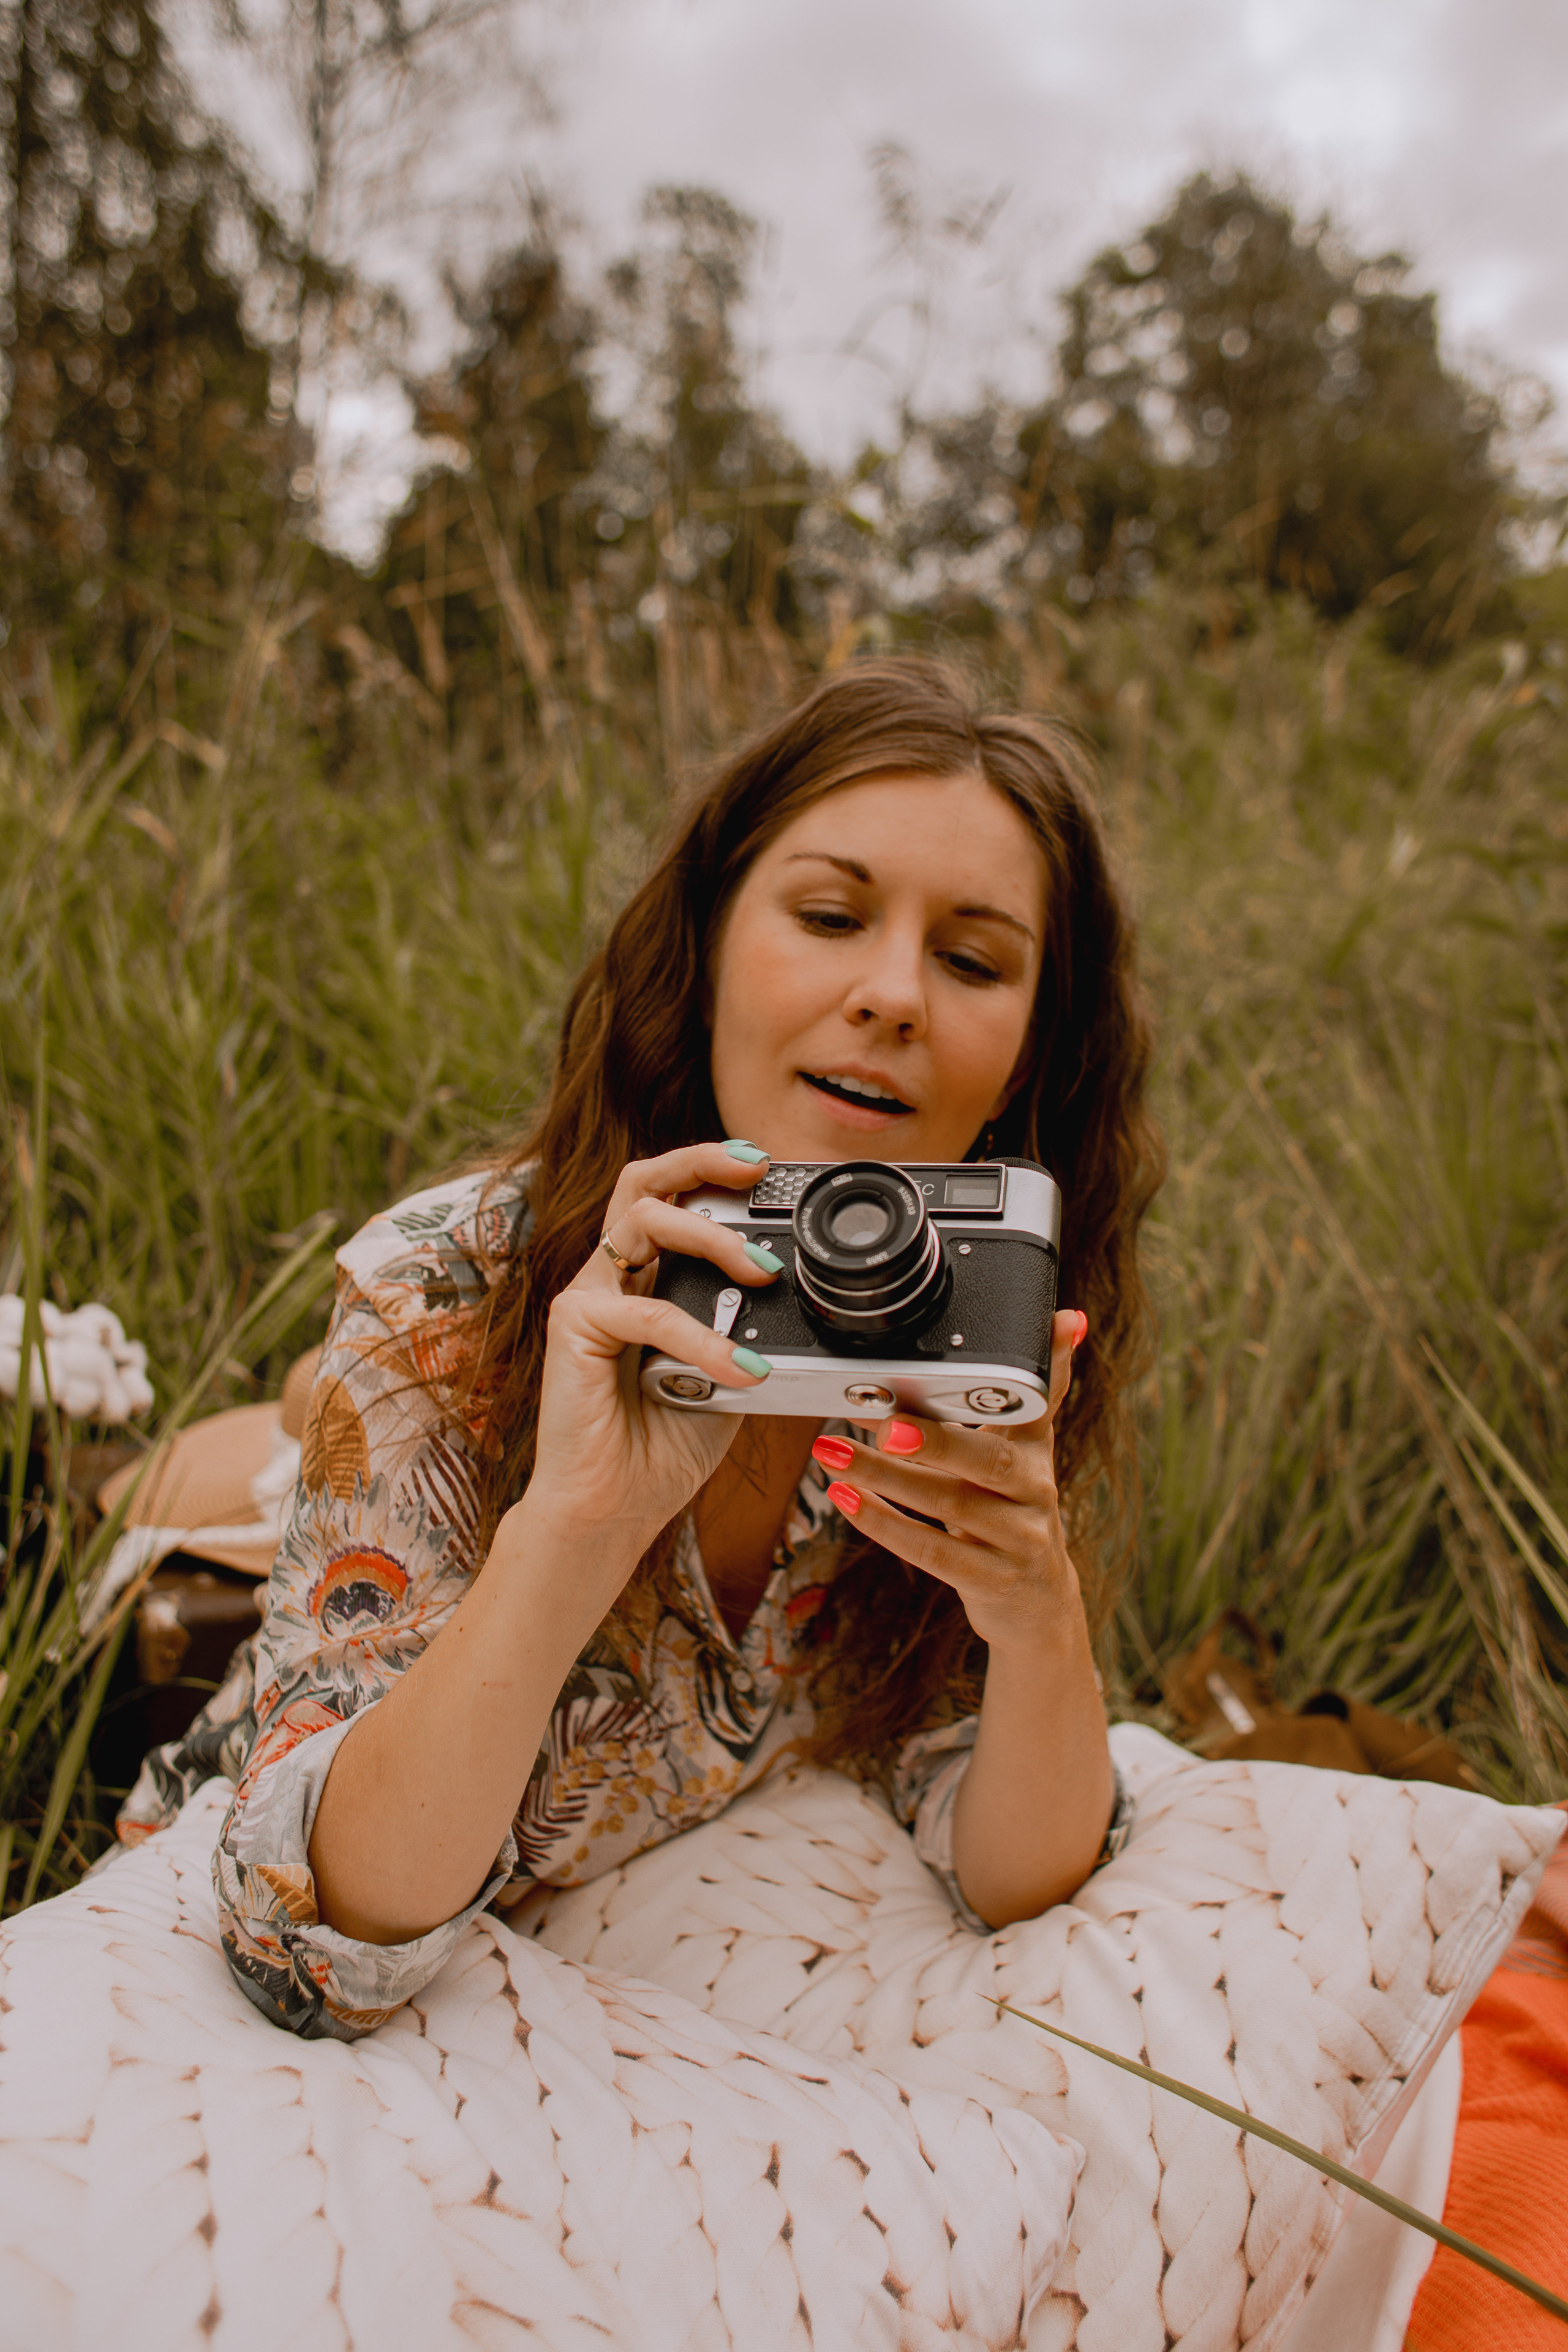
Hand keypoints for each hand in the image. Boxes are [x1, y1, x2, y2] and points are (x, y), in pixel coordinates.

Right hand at [519, 1142, 782, 1574]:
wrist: (611, 1510)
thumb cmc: (662, 1448)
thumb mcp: (728, 1378)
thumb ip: (751, 1333)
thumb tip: (809, 1306)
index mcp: (646, 1280)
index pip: (674, 1200)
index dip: (715, 1174)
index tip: (770, 1172)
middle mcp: (613, 1276)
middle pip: (643, 1180)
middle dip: (701, 1159)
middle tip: (757, 1167)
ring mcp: (589, 1295)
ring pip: (642, 1218)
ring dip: (710, 1235)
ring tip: (763, 1271)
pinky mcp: (574, 1326)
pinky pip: (648, 1312)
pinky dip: (704, 1337)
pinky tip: (741, 1368)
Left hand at [809, 1308, 1088, 1654]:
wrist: (1036, 1603)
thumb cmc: (1011, 1515)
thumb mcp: (1019, 1456)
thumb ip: (1006, 1402)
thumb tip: (1004, 1339)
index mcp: (1037, 1454)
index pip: (1038, 1404)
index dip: (1047, 1368)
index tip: (1049, 1329)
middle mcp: (1035, 1493)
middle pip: (987, 1461)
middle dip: (936, 1439)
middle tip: (884, 1421)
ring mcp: (1016, 1541)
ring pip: (949, 1506)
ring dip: (885, 1477)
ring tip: (832, 1451)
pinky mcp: (990, 1580)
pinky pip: (934, 1553)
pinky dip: (887, 1525)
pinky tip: (847, 1498)